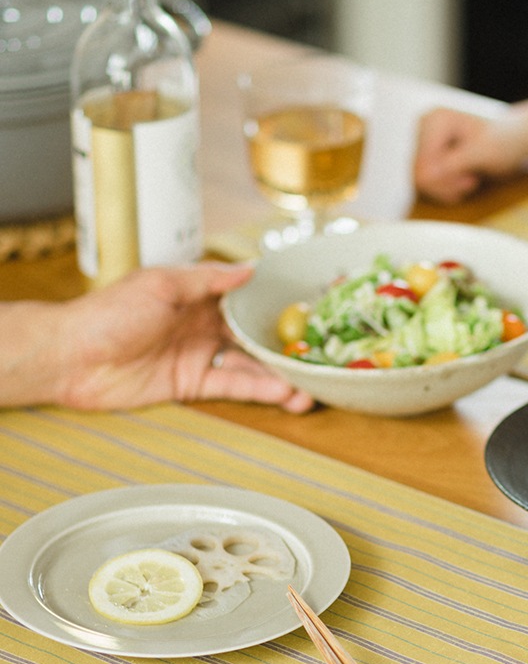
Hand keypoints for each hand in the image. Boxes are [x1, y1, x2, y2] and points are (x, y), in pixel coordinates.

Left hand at [55, 263, 313, 411]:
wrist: (73, 358)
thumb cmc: (108, 313)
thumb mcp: (160, 284)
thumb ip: (207, 280)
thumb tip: (248, 269)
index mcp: (197, 295)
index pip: (245, 298)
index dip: (275, 305)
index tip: (308, 310)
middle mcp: (204, 325)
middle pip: (254, 335)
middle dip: (286, 347)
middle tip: (318, 356)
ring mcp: (201, 355)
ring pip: (251, 366)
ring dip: (280, 376)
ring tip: (311, 387)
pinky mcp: (194, 384)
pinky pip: (234, 386)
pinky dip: (260, 390)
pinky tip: (284, 394)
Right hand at [413, 107, 526, 203]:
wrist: (519, 141)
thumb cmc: (506, 143)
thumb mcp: (481, 154)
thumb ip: (452, 165)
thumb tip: (423, 177)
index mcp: (435, 120)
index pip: (422, 166)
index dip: (445, 181)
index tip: (472, 179)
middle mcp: (424, 127)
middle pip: (419, 177)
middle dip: (448, 186)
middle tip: (473, 180)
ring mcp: (424, 142)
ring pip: (421, 184)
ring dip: (449, 189)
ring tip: (471, 180)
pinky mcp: (428, 157)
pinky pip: (427, 186)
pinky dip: (447, 190)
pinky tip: (465, 181)